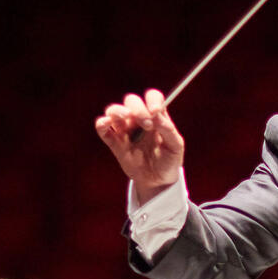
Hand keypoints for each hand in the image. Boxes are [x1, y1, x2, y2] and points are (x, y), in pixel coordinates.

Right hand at [94, 88, 184, 203]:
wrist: (159, 181)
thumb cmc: (169, 161)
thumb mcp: (175, 146)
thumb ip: (168, 130)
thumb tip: (156, 115)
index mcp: (156, 117)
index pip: (152, 97)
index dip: (152, 99)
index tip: (155, 111)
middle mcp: (139, 120)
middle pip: (131, 101)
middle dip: (138, 109)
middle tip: (148, 125)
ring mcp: (125, 130)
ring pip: (114, 111)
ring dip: (118, 111)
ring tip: (126, 118)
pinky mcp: (115, 143)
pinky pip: (103, 129)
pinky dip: (102, 123)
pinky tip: (106, 123)